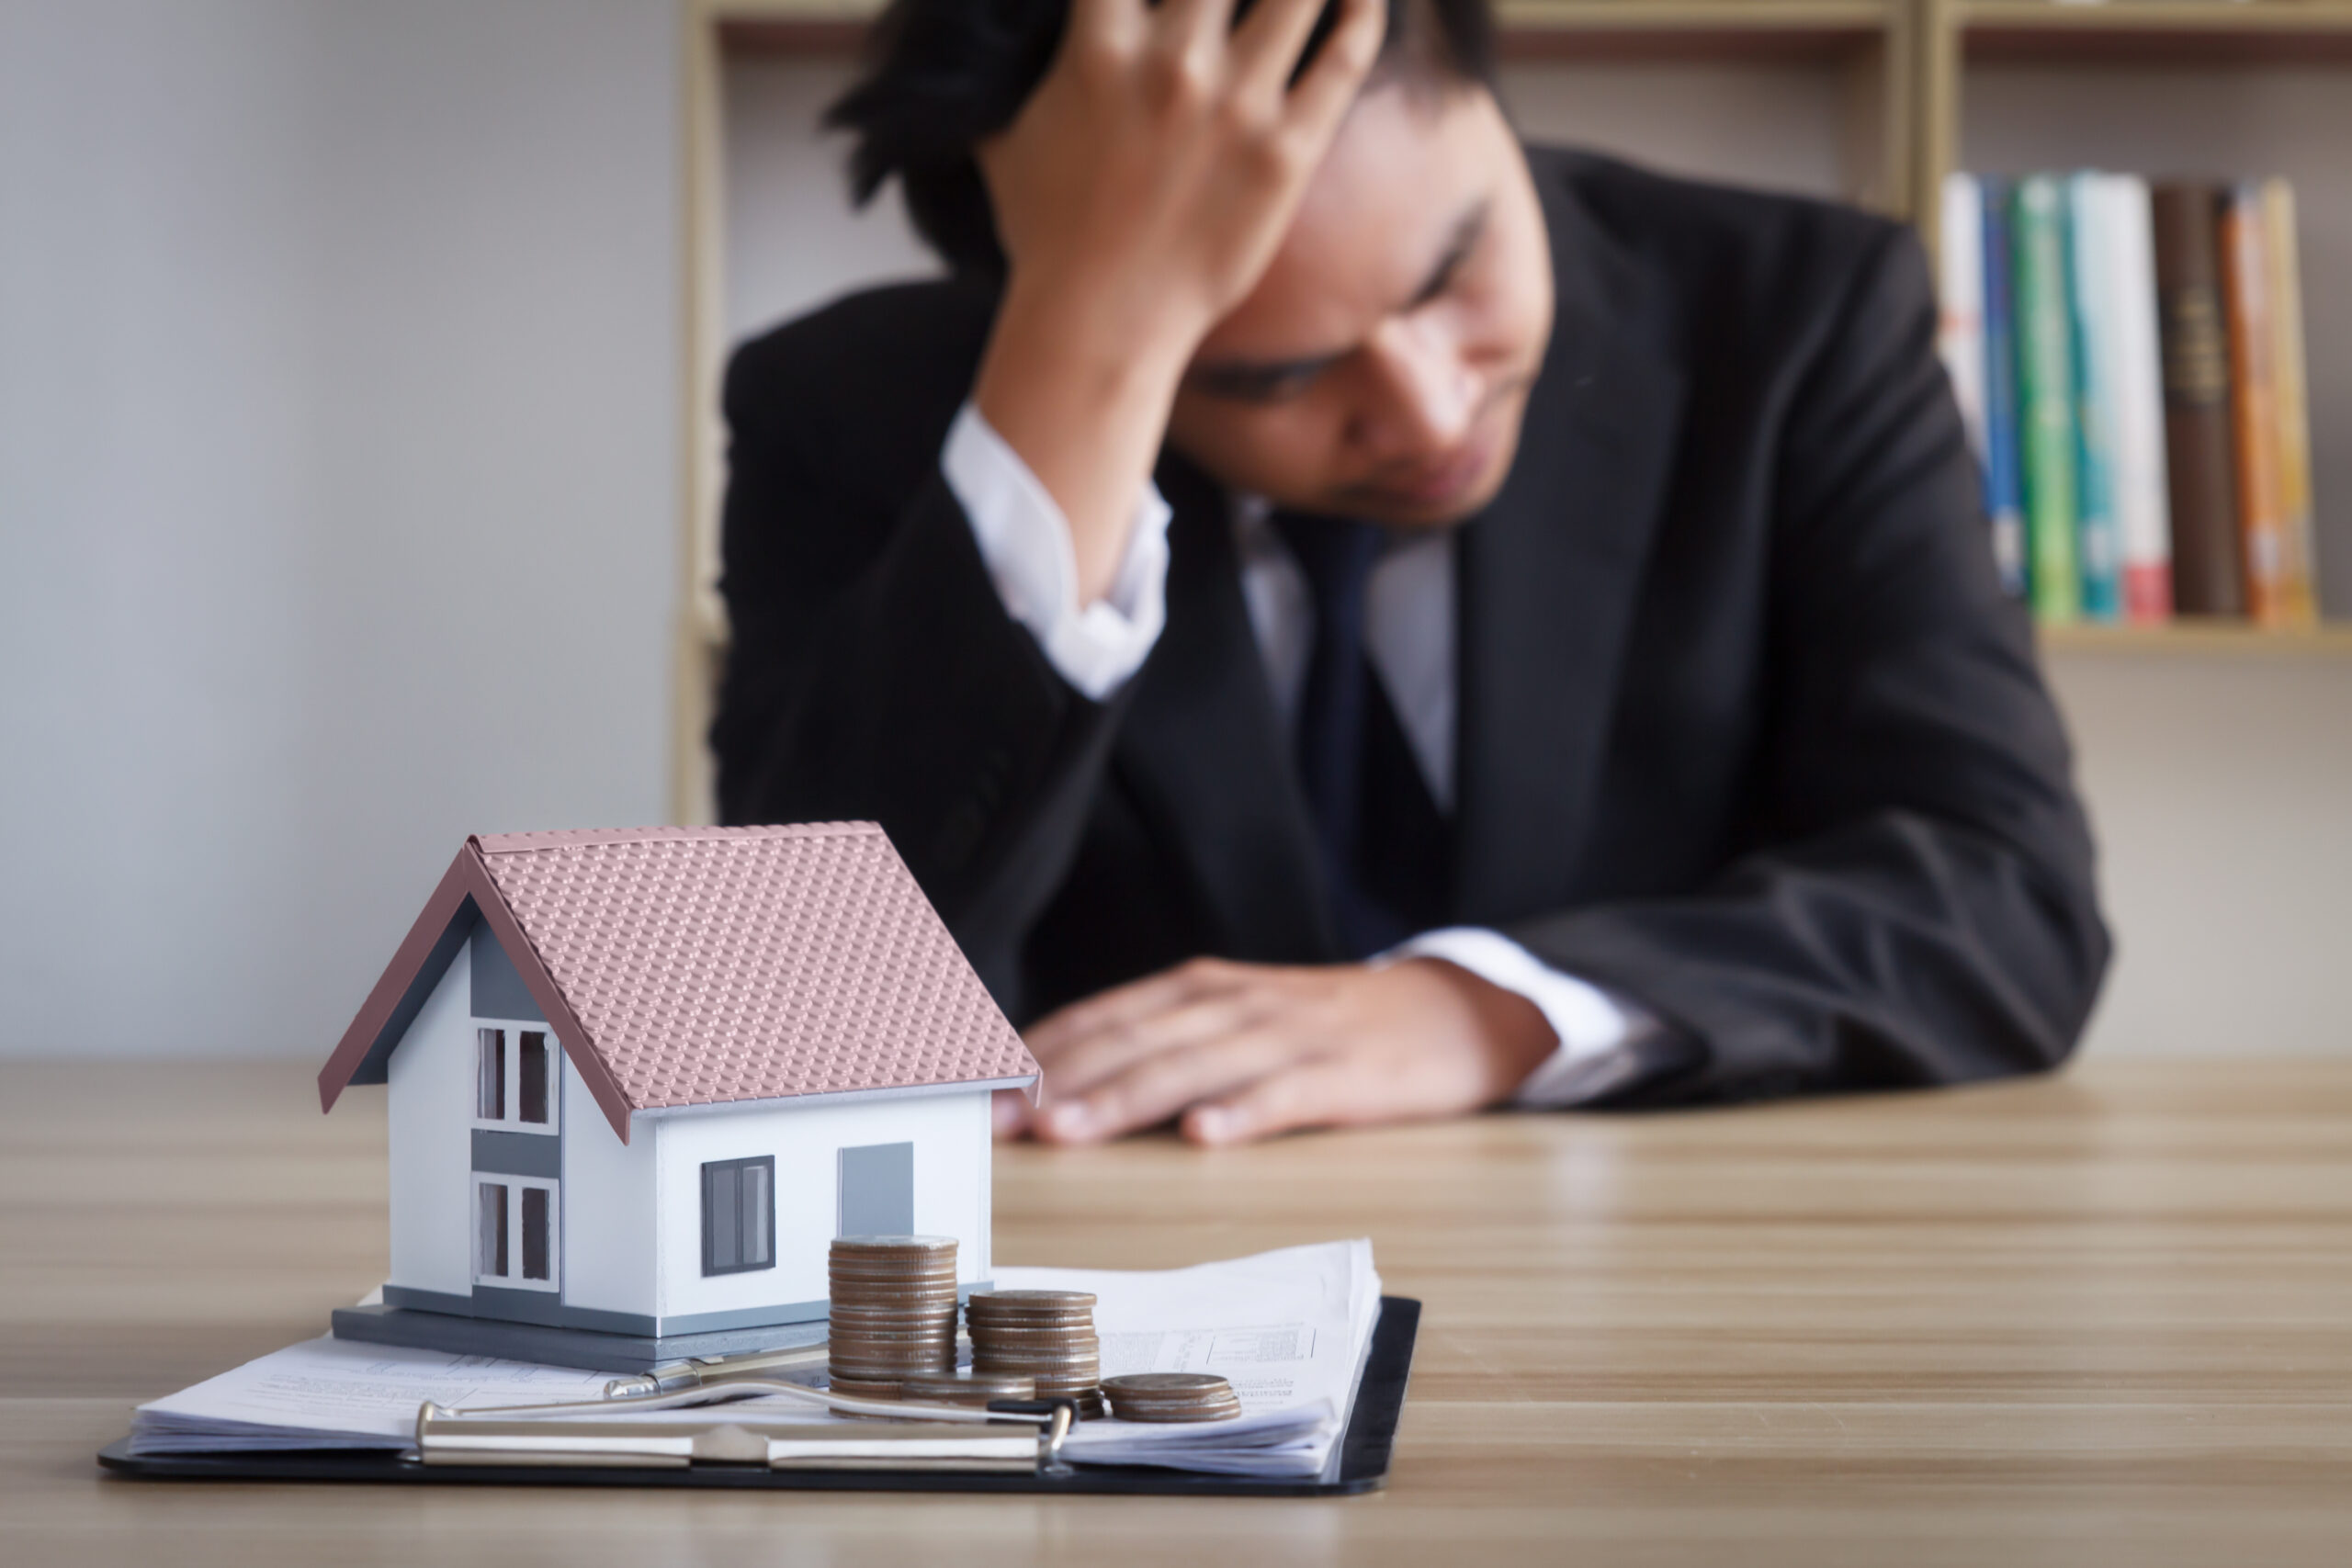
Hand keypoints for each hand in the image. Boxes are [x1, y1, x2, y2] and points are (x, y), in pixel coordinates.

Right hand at [970, 0, 1386, 601]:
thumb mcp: (1002, 133)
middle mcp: (1173, 63)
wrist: (1100, 325)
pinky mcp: (1287, 155)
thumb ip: (1013, 65)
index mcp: (1101, 47)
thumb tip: (984, 31)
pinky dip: (1361, 12)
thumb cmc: (1045, 234)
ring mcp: (1237, 108)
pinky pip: (1342, 61)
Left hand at [996, 956, 1558, 1145]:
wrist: (1453, 1012)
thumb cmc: (1326, 1025)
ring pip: (1193, 1066)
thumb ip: (1162, 1043)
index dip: (1036, 1055)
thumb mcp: (1238, 1018)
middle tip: (997, 1123)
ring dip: (1125, 1098)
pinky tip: (1202, 1136)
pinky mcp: (1343, 1074)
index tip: (976, 1094)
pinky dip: (1242, 1113)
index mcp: (1200, 990)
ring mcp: (1289, 1036)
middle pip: (1133, 1041)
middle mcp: (1233, 1003)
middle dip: (1057, 1082)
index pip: (1102, 1018)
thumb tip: (1064, 1081)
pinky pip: (1285, 1094)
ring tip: (1069, 1129)